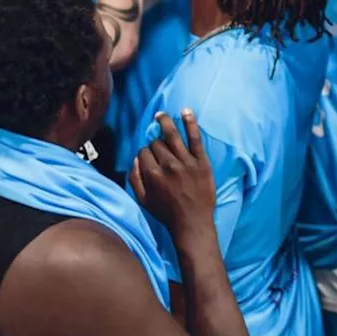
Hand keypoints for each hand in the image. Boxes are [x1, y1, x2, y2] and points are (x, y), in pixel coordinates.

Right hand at [130, 110, 216, 240]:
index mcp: (153, 175)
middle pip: (156, 144)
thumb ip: (134, 179)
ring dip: (165, 122)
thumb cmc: (167, 213)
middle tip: (160, 151)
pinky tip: (186, 112)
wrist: (193, 223)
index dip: (145, 153)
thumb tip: (135, 158)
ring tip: (161, 114)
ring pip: (172, 136)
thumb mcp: (143, 200)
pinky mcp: (201, 163)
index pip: (144, 152)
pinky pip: (195, 139)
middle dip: (155, 145)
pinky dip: (190, 124)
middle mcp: (168, 166)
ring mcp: (186, 163)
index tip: (149, 157)